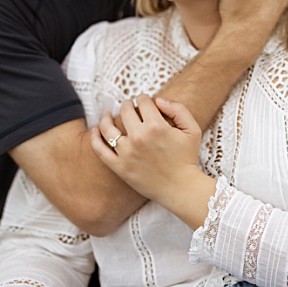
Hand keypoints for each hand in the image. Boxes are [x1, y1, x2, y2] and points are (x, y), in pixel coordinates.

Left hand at [92, 95, 205, 210]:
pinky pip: (100, 149)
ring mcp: (126, 152)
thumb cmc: (187, 158)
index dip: (144, 99)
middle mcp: (139, 137)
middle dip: (128, 105)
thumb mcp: (193, 130)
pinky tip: (95, 130)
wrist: (180, 187)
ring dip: (107, 117)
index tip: (146, 103)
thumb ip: (178, 109)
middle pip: (125, 110)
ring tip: (108, 115)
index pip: (143, 101)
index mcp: (157, 127)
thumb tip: (159, 100)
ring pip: (108, 127)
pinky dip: (94, 137)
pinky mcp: (119, 166)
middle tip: (131, 108)